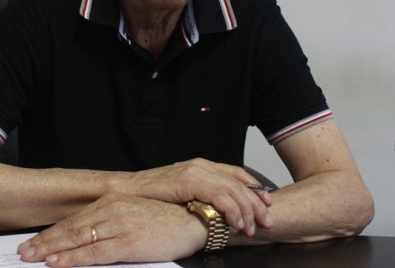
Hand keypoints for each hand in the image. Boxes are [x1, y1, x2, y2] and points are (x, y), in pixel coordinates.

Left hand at [18, 193, 205, 266]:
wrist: (192, 222)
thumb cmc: (165, 221)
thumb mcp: (132, 215)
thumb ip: (108, 223)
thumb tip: (82, 238)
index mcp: (112, 200)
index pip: (74, 219)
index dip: (51, 232)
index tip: (33, 242)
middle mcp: (113, 208)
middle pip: (70, 228)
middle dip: (44, 242)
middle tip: (23, 252)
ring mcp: (120, 224)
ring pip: (77, 239)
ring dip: (52, 250)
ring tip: (32, 258)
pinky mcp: (128, 241)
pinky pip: (94, 252)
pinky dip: (73, 258)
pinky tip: (58, 262)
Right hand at [124, 158, 272, 235]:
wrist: (127, 190)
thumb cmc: (152, 195)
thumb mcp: (183, 192)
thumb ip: (202, 195)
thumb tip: (220, 211)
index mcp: (203, 165)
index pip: (238, 174)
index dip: (256, 189)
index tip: (268, 204)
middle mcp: (202, 165)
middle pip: (240, 182)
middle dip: (258, 204)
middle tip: (268, 221)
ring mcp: (196, 171)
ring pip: (233, 190)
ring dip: (247, 211)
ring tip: (252, 228)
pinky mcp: (189, 181)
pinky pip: (219, 196)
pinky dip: (231, 211)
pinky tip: (236, 224)